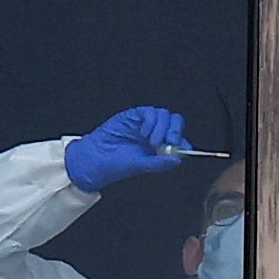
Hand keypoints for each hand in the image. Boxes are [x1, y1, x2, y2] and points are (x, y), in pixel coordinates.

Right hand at [64, 105, 188, 190]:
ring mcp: (145, 123)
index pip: (179, 139)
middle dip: (176, 130)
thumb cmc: (116, 164)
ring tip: (152, 141)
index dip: (182, 142)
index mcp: (159, 147)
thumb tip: (178, 159)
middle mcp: (154, 133)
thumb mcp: (141, 166)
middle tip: (170, 141)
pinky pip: (149, 112)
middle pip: (175, 122)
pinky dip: (150, 121)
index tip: (181, 148)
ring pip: (164, 115)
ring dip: (162, 127)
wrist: (96, 158)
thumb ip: (160, 163)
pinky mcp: (134, 115)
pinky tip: (143, 133)